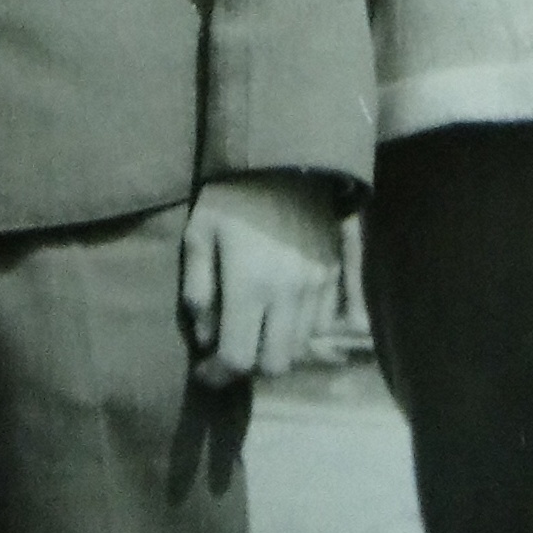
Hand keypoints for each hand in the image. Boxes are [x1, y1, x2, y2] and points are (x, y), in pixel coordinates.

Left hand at [181, 174, 343, 385]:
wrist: (286, 158)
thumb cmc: (232, 195)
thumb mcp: (199, 234)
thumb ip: (198, 290)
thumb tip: (206, 337)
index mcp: (249, 286)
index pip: (237, 358)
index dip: (218, 375)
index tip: (204, 371)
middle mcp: (288, 295)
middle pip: (275, 364)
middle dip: (249, 367)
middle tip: (231, 350)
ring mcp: (317, 287)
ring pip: (300, 348)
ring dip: (275, 348)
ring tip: (254, 329)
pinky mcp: (334, 276)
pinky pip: (321, 325)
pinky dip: (299, 330)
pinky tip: (280, 312)